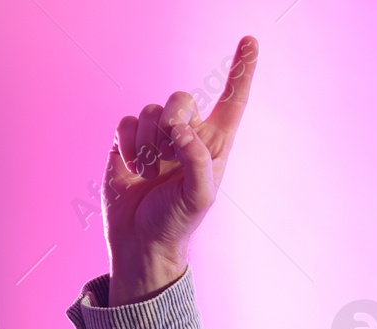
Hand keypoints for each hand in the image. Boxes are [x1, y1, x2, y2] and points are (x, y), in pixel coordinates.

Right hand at [103, 35, 259, 304]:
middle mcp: (188, 136)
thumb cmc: (177, 222)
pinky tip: (132, 167)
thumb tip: (182, 131)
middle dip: (172, 116)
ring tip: (150, 170)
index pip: (232, 101)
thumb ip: (197, 161)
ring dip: (147, 141)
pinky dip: (126, 144)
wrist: (141, 240)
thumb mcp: (198, 197)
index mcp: (215, 145)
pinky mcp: (129, 143)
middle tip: (168, 144)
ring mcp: (157, 138)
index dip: (242, 71)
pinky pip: (125, 123)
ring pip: (150, 112)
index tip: (251, 41)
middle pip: (180, 99)